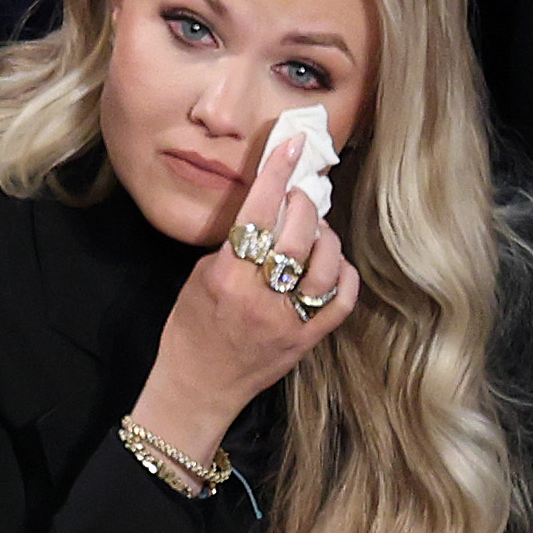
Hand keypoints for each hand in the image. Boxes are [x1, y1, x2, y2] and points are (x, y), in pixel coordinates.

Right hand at [129, 136, 360, 465]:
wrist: (196, 388)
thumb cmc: (189, 331)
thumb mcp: (198, 279)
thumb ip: (233, 249)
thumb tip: (267, 216)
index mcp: (227, 278)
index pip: (257, 213)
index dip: (276, 173)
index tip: (291, 144)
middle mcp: (260, 298)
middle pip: (298, 235)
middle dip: (304, 204)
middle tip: (300, 196)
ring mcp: (287, 322)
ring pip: (326, 266)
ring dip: (326, 237)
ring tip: (316, 230)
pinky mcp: (305, 341)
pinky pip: (340, 302)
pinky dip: (343, 276)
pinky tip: (334, 264)